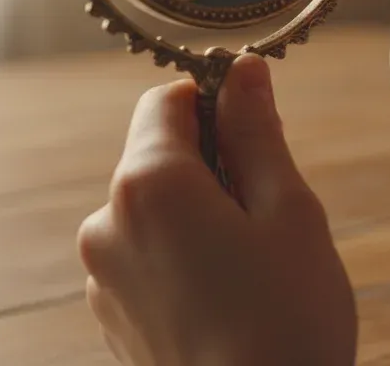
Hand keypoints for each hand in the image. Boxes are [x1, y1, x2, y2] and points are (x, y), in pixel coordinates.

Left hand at [77, 55, 356, 365]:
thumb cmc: (286, 320)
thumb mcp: (287, 211)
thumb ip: (257, 133)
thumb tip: (244, 70)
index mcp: (147, 184)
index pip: (167, 100)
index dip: (217, 100)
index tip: (260, 128)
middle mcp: (106, 222)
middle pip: (157, 156)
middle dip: (214, 165)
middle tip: (271, 213)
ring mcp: (101, 275)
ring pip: (154, 210)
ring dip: (199, 215)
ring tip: (253, 267)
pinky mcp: (111, 316)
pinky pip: (145, 257)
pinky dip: (182, 257)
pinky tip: (228, 297)